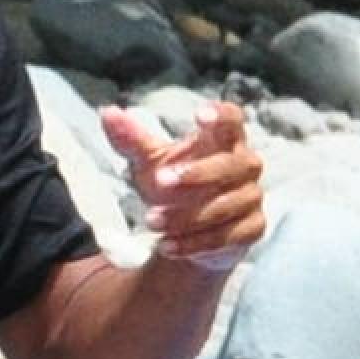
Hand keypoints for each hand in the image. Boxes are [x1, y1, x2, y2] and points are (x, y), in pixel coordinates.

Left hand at [102, 95, 265, 275]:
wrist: (187, 233)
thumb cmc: (175, 186)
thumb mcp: (150, 162)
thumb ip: (132, 139)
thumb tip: (108, 113)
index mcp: (223, 141)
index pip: (233, 119)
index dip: (222, 115)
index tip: (199, 115)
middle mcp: (245, 166)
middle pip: (233, 164)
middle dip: (199, 173)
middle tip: (161, 180)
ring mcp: (251, 199)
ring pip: (226, 205)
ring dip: (187, 215)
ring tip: (151, 221)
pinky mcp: (251, 229)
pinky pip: (226, 236)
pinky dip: (194, 243)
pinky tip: (166, 245)